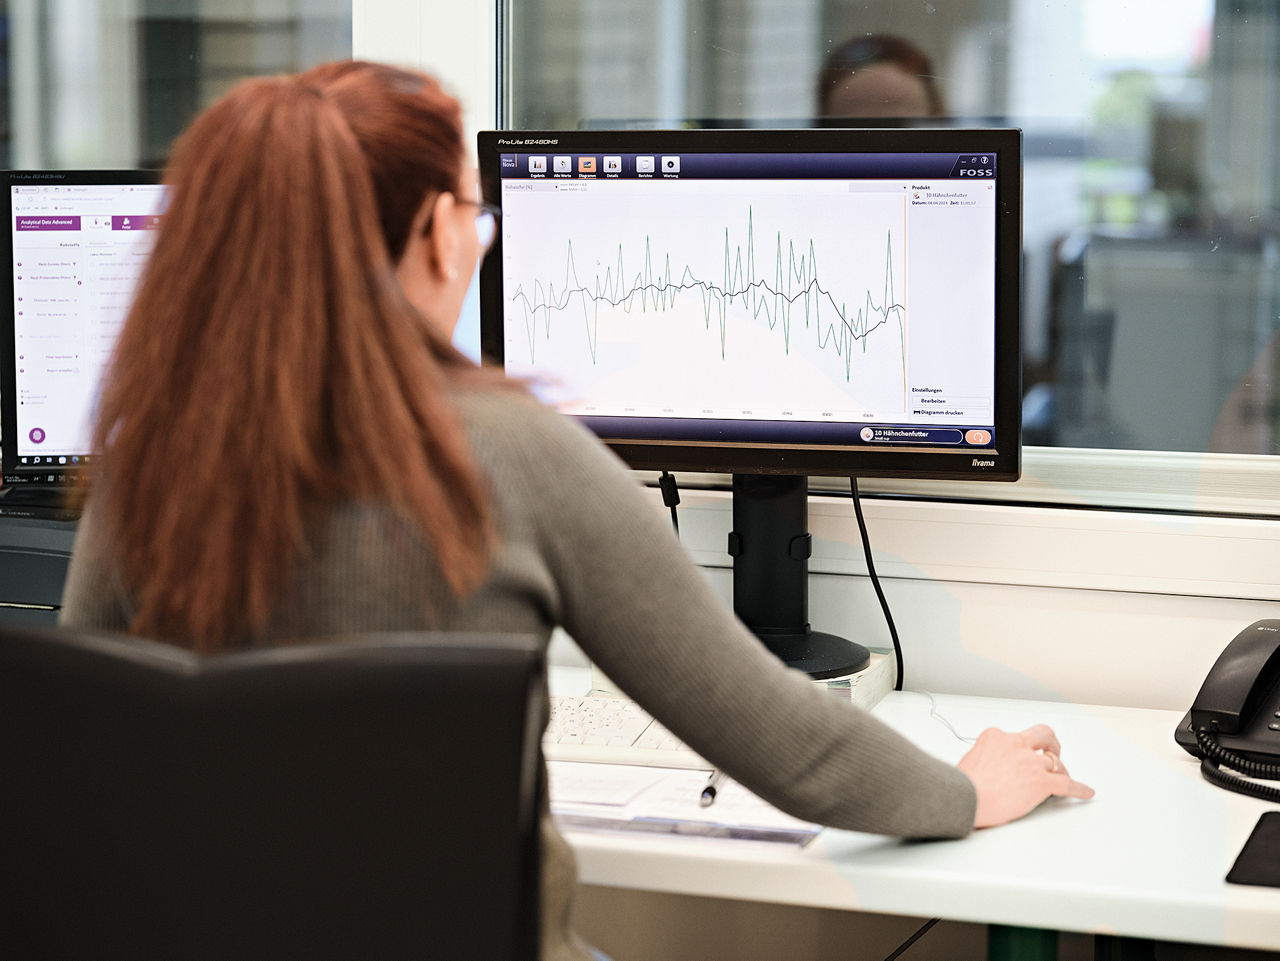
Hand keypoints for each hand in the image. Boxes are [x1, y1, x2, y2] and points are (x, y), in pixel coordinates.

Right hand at [956, 724, 1094, 828]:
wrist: (965, 799)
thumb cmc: (962, 785)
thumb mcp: (970, 760)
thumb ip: (986, 759)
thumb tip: (990, 769)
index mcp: (995, 737)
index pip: (1014, 737)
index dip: (1019, 749)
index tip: (1019, 759)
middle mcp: (1015, 744)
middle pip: (1043, 734)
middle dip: (1051, 744)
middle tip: (1053, 753)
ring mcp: (1030, 762)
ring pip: (1055, 762)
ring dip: (1059, 771)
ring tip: (1062, 779)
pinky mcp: (1040, 782)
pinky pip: (1067, 784)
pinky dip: (1079, 788)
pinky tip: (1086, 792)